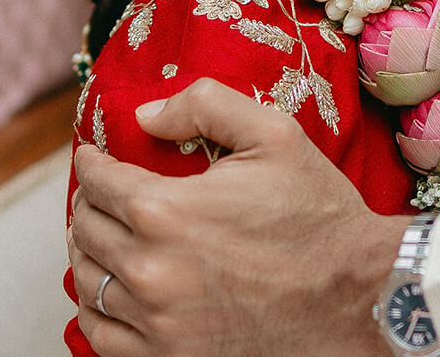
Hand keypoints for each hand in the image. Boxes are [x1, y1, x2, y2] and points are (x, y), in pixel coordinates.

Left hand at [69, 78, 407, 355]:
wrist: (353, 293)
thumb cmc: (316, 213)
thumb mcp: (273, 133)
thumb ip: (205, 105)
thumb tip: (145, 116)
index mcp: (166, 210)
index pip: (99, 182)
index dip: (91, 162)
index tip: (94, 156)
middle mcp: (150, 270)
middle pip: (86, 230)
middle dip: (88, 202)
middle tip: (101, 190)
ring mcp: (157, 322)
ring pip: (87, 282)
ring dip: (88, 250)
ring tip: (103, 234)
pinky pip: (102, 336)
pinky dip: (97, 308)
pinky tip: (112, 288)